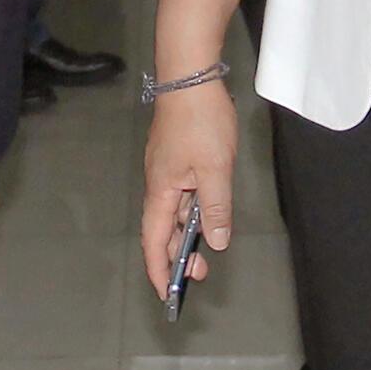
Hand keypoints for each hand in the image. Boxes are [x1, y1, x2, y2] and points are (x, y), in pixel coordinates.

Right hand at [139, 81, 236, 294]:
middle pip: (163, 228)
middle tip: (200, 271)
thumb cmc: (201, 122)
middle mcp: (159, 184)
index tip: (166, 292)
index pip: (154, 240)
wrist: (191, 77)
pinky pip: (183, 193)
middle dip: (177, 253)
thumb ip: (216, 209)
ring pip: (175, 210)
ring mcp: (168, 170)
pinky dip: (194, 208)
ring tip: (208, 245)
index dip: (159, 268)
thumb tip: (215, 243)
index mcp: (161, 191)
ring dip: (188, 230)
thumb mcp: (215, 170)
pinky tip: (210, 209)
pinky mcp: (177, 158)